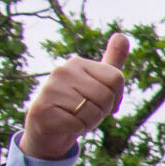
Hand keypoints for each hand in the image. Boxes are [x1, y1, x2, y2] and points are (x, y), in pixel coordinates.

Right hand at [22, 33, 130, 160]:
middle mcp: (61, 71)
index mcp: (77, 63)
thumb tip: (122, 35)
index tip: (100, 101)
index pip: (116, 78)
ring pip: (93, 112)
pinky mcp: (43, 109)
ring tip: (74, 117)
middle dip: (102, 111)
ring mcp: (50, 89)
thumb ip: (112, 61)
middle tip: (84, 111)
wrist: (47, 127)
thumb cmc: (77, 104)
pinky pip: (78, 125)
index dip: (116, 96)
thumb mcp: (97, 81)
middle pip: (106, 96)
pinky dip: (76, 130)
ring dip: (89, 122)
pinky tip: (65, 125)